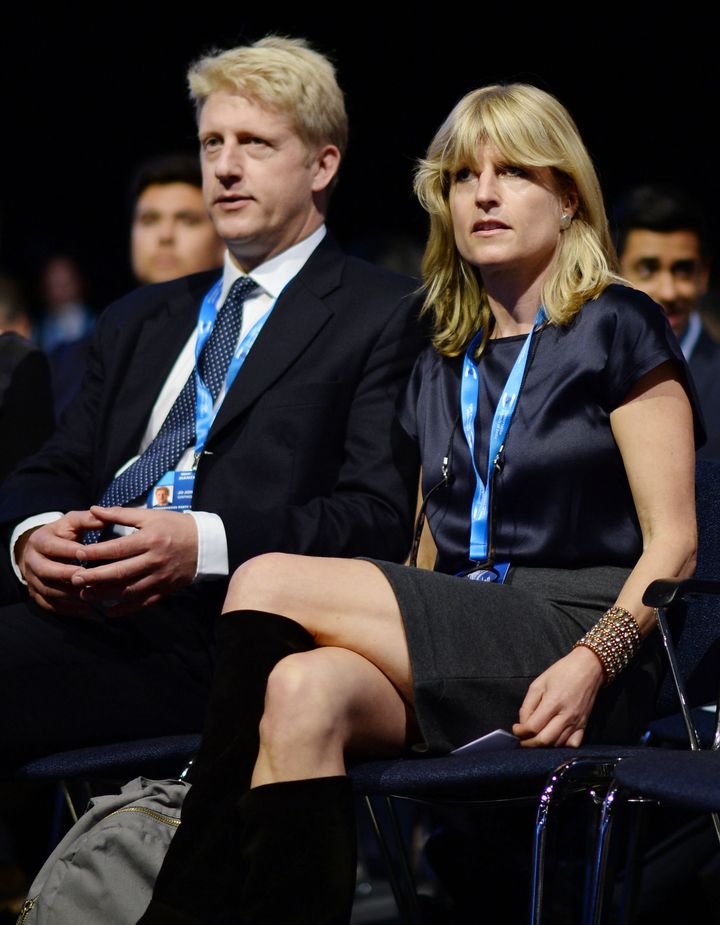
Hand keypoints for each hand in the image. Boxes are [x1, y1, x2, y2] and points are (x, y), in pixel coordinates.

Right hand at [18, 510, 105, 614]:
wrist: (41, 550)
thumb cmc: (63, 534)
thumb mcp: (72, 522)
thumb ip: (88, 519)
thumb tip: (110, 515)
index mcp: (40, 541)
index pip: (53, 547)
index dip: (70, 551)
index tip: (88, 555)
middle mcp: (32, 561)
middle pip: (46, 571)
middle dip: (67, 575)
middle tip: (88, 579)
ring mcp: (32, 580)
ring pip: (48, 591)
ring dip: (70, 595)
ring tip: (92, 596)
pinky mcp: (36, 595)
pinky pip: (50, 606)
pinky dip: (68, 610)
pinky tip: (87, 610)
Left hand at [71, 506, 198, 615]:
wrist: (205, 543)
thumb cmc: (176, 526)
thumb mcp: (150, 515)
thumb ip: (121, 514)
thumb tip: (94, 509)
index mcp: (149, 540)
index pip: (117, 548)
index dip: (96, 552)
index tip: (77, 554)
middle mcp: (153, 560)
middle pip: (120, 572)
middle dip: (95, 577)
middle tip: (74, 579)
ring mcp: (159, 578)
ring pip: (129, 590)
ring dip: (105, 594)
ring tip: (85, 595)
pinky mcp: (165, 590)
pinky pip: (143, 602)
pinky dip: (125, 609)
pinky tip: (108, 612)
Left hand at [512, 646, 604, 747]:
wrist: (588, 668)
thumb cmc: (561, 672)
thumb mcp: (539, 683)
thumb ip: (528, 705)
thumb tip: (523, 723)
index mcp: (553, 702)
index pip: (533, 727)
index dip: (520, 731)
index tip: (516, 729)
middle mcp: (566, 716)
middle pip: (544, 740)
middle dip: (529, 743)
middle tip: (522, 739)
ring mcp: (577, 722)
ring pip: (557, 744)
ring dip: (543, 746)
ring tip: (535, 738)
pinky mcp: (584, 725)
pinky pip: (572, 744)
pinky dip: (561, 746)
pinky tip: (554, 739)